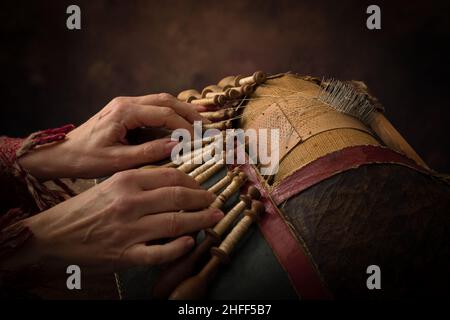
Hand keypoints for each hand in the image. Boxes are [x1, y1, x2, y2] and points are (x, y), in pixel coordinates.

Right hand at [5, 168, 221, 271]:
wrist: (53, 234)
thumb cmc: (85, 208)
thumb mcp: (112, 185)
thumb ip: (141, 183)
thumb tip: (174, 184)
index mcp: (127, 180)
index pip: (172, 177)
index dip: (194, 182)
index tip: (203, 187)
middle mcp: (130, 202)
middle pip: (178, 197)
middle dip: (203, 200)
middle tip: (215, 202)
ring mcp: (129, 229)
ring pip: (175, 223)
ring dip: (201, 221)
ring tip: (214, 219)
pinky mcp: (125, 254)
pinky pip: (160, 252)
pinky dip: (179, 248)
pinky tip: (191, 243)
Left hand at [19, 93, 209, 179]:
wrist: (62, 153)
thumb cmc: (86, 159)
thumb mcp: (118, 160)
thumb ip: (149, 152)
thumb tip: (178, 145)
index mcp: (124, 112)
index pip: (165, 113)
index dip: (185, 126)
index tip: (199, 140)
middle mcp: (127, 102)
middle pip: (167, 100)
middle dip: (190, 113)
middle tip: (208, 126)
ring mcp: (126, 104)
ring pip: (162, 101)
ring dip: (182, 111)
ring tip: (201, 124)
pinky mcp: (126, 111)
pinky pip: (154, 108)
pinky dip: (171, 115)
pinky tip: (182, 125)